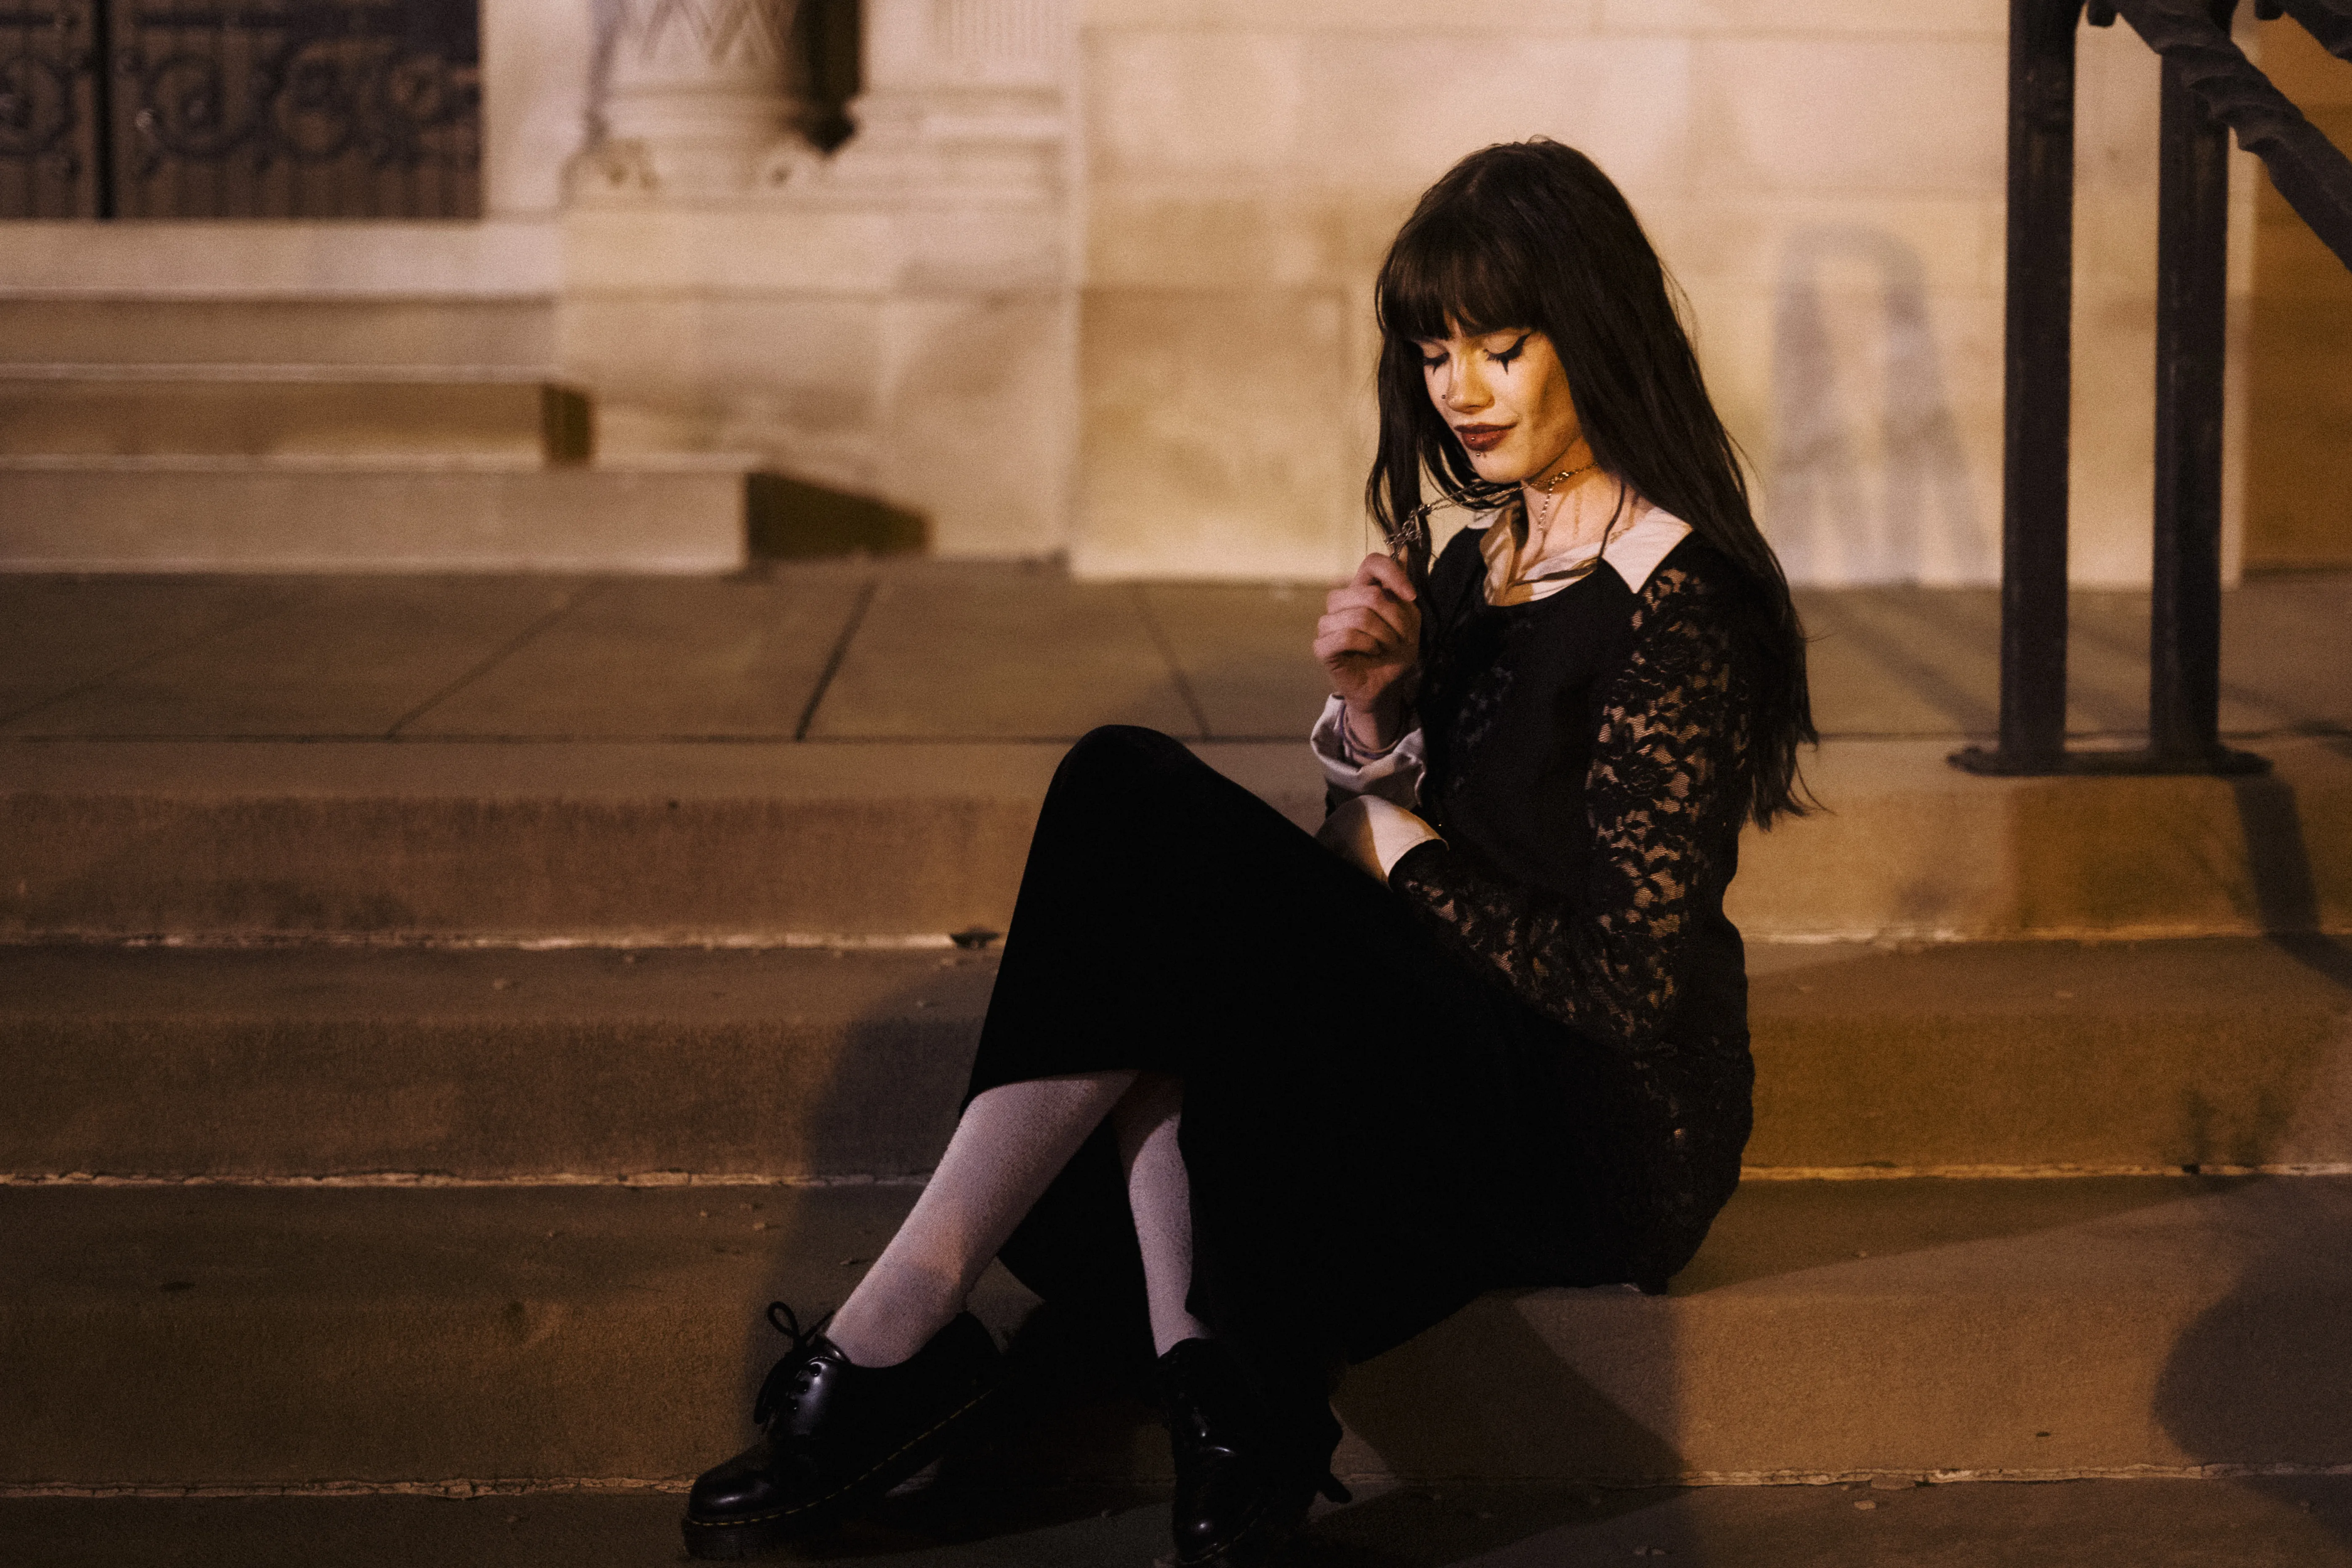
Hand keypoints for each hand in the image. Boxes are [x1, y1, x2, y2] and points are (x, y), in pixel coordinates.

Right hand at [1314, 553, 1419, 749]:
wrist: (1386, 686)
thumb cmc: (1394, 651)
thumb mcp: (1409, 619)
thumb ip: (1403, 588)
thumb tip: (1403, 550)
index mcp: (1362, 589)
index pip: (1372, 562)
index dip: (1393, 574)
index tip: (1411, 597)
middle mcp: (1342, 601)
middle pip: (1367, 593)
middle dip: (1394, 617)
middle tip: (1401, 636)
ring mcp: (1329, 623)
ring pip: (1358, 616)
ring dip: (1383, 635)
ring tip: (1387, 646)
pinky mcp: (1322, 646)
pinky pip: (1346, 636)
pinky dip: (1367, 645)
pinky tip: (1372, 652)